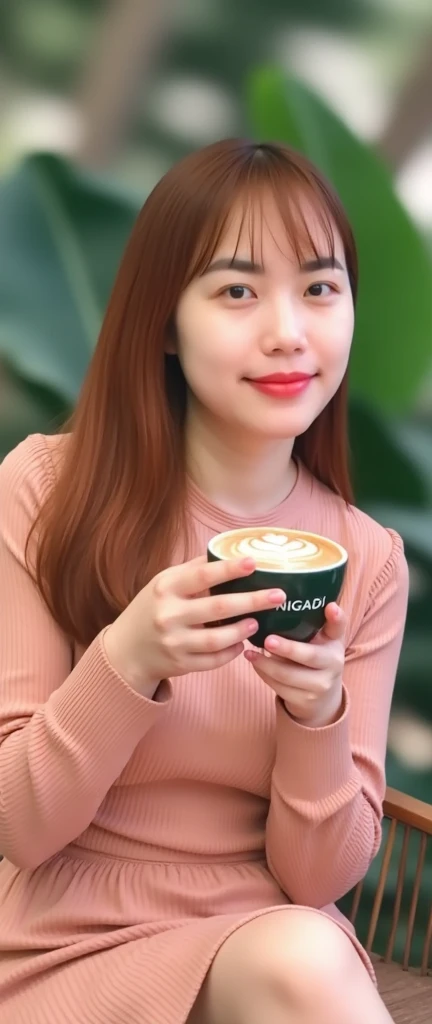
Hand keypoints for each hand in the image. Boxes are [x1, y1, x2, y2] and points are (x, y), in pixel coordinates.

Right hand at [104, 555, 285, 697]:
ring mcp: (174, 642)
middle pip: (218, 608)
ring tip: (257, 622)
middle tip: (278, 596)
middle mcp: (168, 614)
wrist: (126, 648)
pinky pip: (213, 660)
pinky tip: (241, 644)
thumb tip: (230, 551)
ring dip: (242, 630)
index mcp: (166, 587)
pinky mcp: (180, 664)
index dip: (229, 569)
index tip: (253, 562)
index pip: (202, 575)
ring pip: (217, 639)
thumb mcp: (164, 583)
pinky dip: (230, 652)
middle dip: (252, 601)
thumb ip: (193, 570)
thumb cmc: (152, 608)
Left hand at [244, 603, 345, 727]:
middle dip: (288, 649)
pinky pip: (280, 688)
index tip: (330, 606)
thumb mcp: (321, 639)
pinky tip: (255, 664)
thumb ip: (312, 620)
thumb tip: (277, 596)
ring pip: (289, 675)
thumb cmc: (316, 657)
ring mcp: (320, 685)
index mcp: (335, 643)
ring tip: (250, 653)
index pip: (339, 628)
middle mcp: (334, 664)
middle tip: (268, 640)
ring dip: (266, 664)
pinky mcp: (305, 701)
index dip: (337, 617)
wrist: (322, 698)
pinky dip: (264, 675)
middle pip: (309, 656)